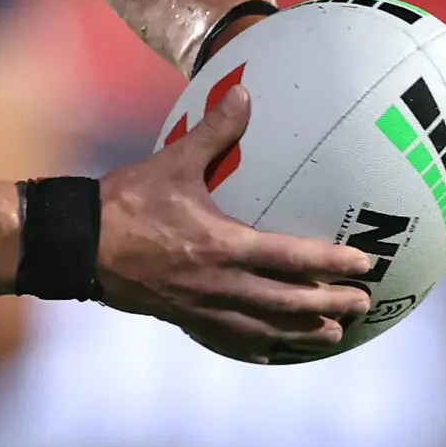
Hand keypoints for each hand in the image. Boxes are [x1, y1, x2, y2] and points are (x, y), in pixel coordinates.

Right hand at [95, 85, 375, 361]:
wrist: (80, 245)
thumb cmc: (126, 203)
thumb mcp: (171, 163)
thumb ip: (213, 132)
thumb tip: (244, 94)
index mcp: (224, 245)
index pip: (292, 258)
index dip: (332, 263)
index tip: (365, 265)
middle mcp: (221, 283)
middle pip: (289, 303)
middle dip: (331, 305)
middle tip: (363, 304)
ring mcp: (203, 307)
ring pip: (266, 329)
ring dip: (304, 333)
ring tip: (333, 334)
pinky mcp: (184, 318)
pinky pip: (228, 340)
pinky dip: (256, 347)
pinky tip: (271, 352)